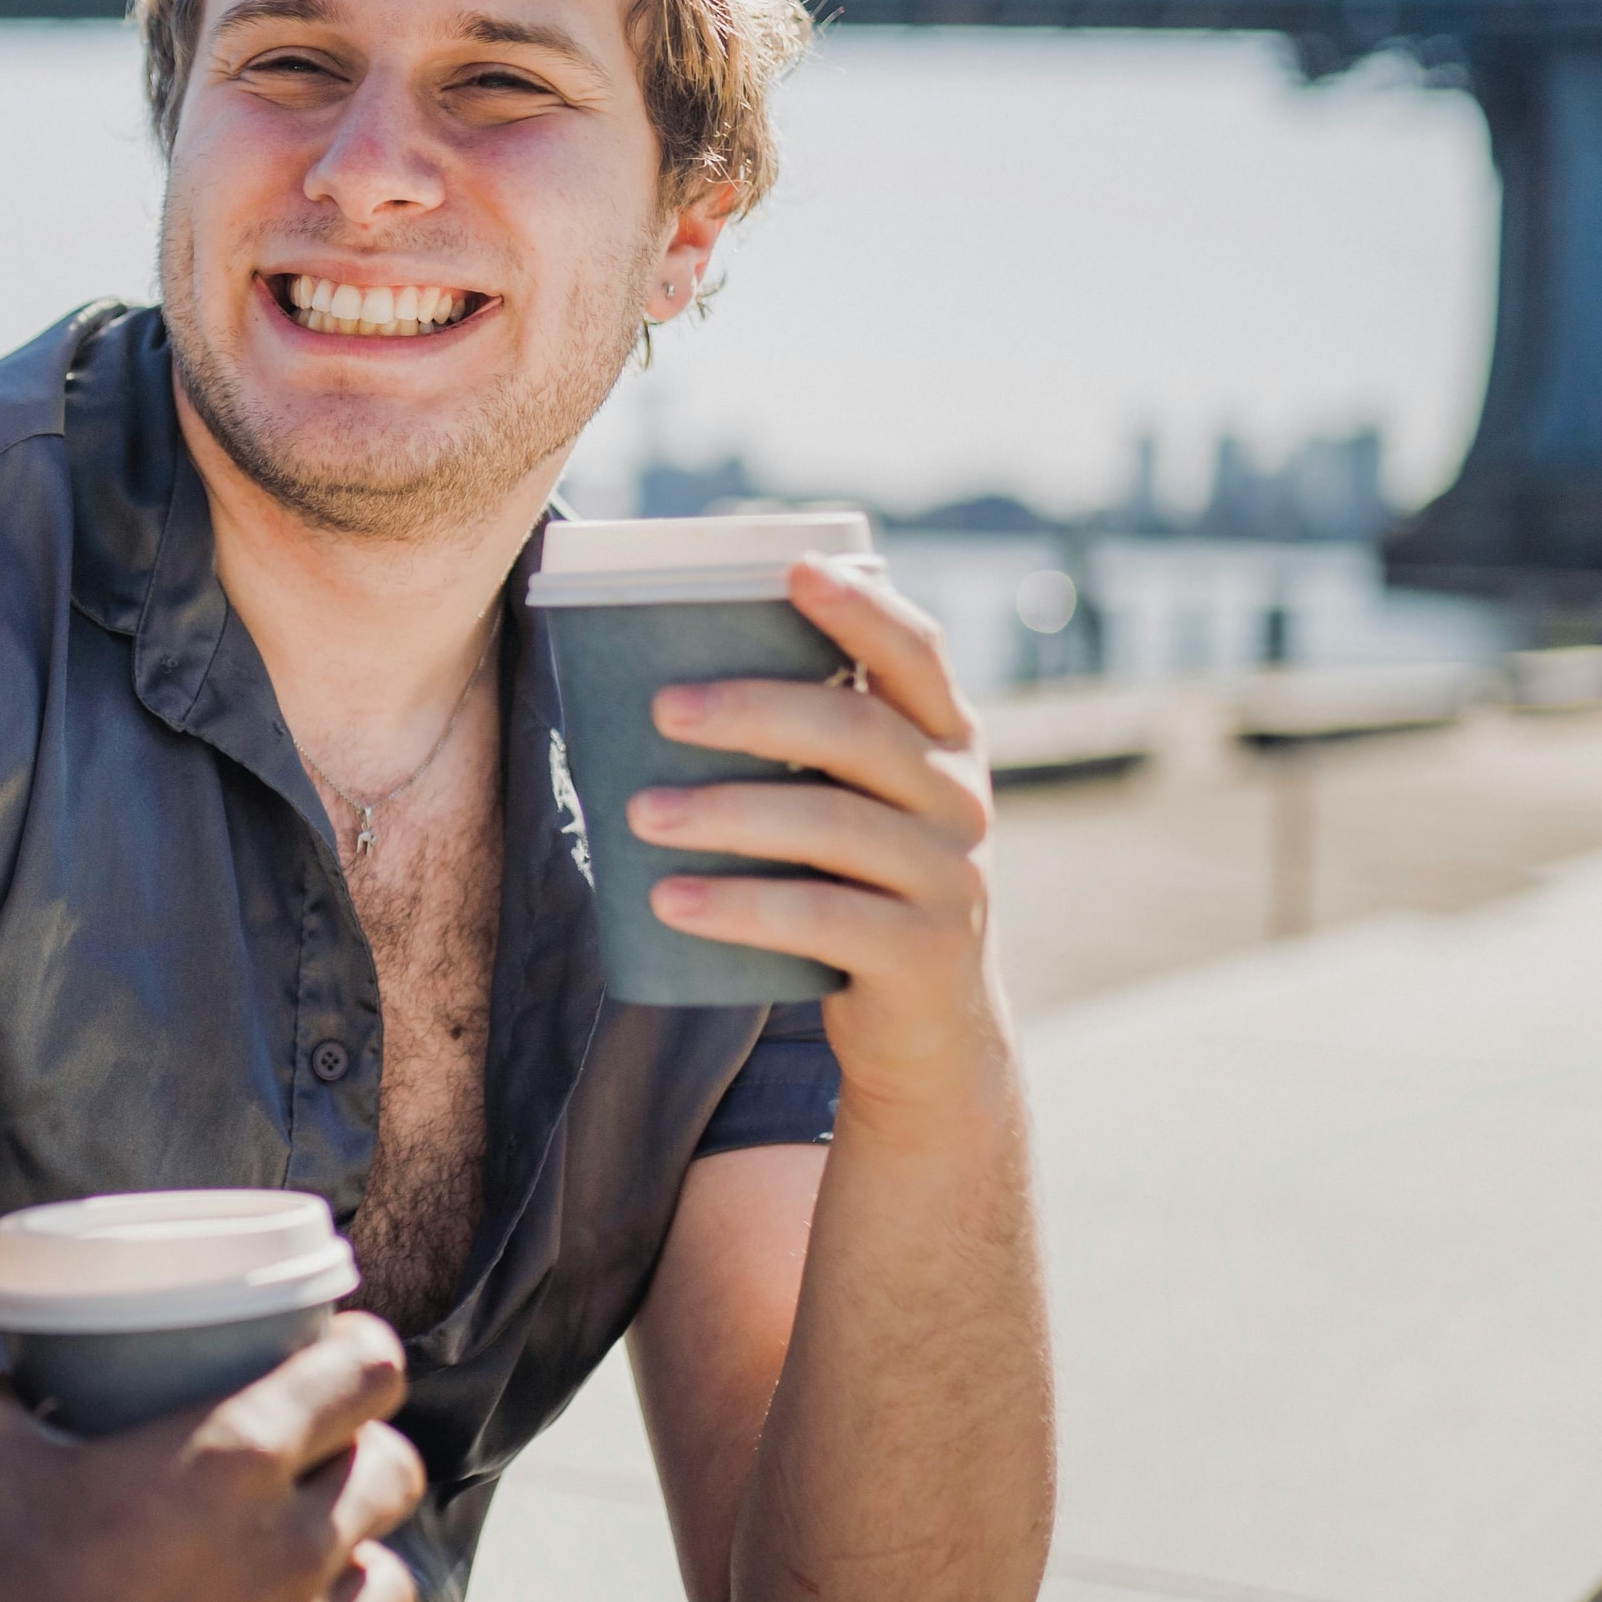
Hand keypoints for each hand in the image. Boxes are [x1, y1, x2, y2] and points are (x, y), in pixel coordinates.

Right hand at [0, 1315, 425, 1601]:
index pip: (366, 1372)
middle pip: (395, 1475)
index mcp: (230, 1458)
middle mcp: (286, 1551)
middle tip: (320, 1454)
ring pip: (391, 1590)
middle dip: (367, 1454)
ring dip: (357, 1567)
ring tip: (307, 1567)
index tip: (342, 1348)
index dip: (361, 1348)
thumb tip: (1, 1379)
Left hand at [627, 554, 1013, 1121]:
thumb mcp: (852, 810)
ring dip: (727, 813)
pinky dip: (737, 907)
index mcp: (946, 743)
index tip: (794, 568)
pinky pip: (820, 918)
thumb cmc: (854, 890)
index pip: (917, 655)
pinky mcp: (923, 954)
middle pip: (858, 732)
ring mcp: (952, 878)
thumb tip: (655, 685)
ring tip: (639, 813)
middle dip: (756, 710)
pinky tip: (669, 901)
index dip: (863, 609)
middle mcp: (963, 799)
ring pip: (832, 824)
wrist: (929, 1033)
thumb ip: (805, 752)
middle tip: (663, 708)